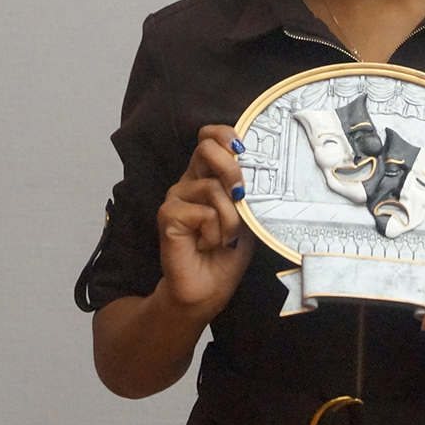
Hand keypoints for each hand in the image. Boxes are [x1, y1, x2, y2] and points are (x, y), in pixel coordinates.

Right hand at [157, 124, 254, 318]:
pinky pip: (203, 212)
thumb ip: (248, 190)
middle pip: (207, 148)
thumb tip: (256, 166)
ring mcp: (176, 197)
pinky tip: (208, 244)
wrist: (208, 289)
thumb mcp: (247, 215)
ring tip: (225, 239)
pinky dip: (215, 231)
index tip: (242, 150)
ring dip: (230, 219)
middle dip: (232, 170)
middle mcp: (189, 182)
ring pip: (212, 188)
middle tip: (241, 197)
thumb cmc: (227, 253)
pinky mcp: (167, 215)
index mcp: (206, 176)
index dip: (225, 134)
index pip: (209, 137)